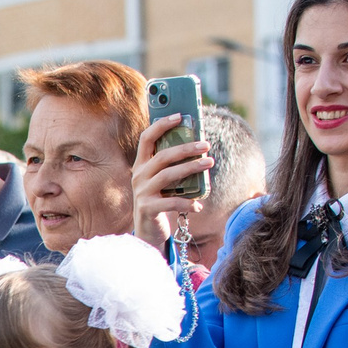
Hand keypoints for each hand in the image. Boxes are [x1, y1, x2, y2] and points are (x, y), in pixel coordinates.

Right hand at [130, 116, 211, 247]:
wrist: (146, 231)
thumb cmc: (160, 201)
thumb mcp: (162, 181)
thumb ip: (172, 166)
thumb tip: (198, 146)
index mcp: (141, 165)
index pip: (147, 138)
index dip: (162, 125)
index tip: (179, 116)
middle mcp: (139, 176)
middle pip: (163, 156)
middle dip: (186, 148)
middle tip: (206, 145)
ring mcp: (142, 192)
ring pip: (168, 175)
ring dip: (191, 168)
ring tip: (208, 163)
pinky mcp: (148, 208)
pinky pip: (171, 202)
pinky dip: (187, 203)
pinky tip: (198, 205)